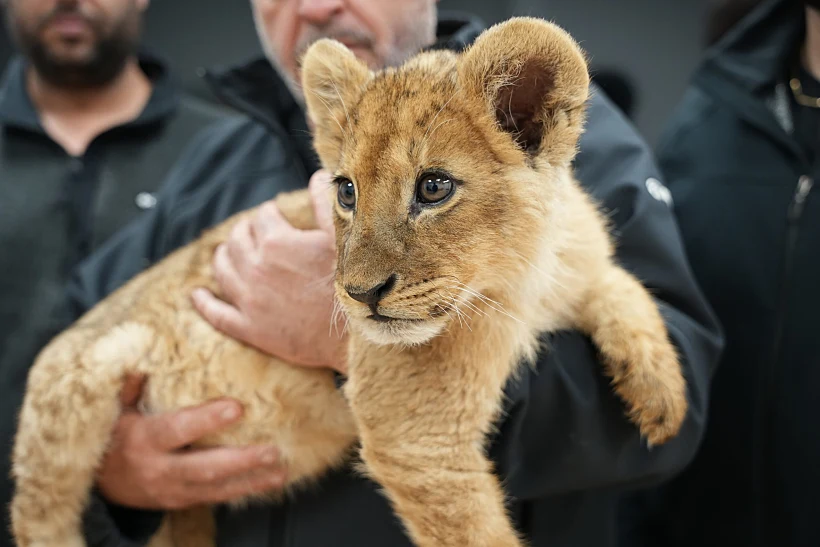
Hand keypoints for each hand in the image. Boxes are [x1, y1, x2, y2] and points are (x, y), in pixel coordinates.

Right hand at [97, 375, 285, 509]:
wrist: (102, 483)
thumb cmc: (116, 435)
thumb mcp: (117, 408)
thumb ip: (133, 384)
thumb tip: (145, 348)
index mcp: (143, 440)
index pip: (177, 430)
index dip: (206, 420)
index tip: (236, 408)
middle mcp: (160, 469)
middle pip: (204, 467)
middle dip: (240, 460)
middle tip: (272, 450)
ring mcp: (174, 490)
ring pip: (216, 488)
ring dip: (251, 480)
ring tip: (281, 470)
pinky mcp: (184, 501)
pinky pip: (218, 498)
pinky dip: (245, 490)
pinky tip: (271, 481)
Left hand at [192, 170, 347, 373]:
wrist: (354, 337)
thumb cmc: (353, 286)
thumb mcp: (342, 238)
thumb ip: (326, 203)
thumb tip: (318, 176)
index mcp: (277, 243)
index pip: (263, 216)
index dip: (271, 214)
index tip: (278, 216)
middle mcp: (255, 268)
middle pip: (237, 239)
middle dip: (246, 231)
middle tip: (256, 233)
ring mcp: (249, 301)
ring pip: (223, 269)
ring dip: (223, 256)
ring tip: (228, 252)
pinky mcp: (250, 329)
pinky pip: (217, 313)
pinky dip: (205, 302)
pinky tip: (198, 295)